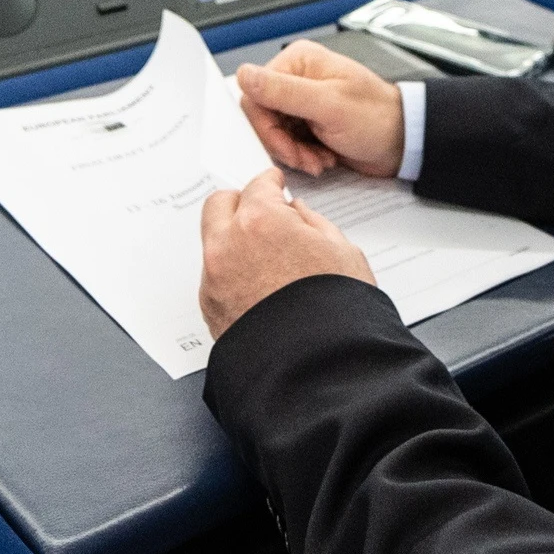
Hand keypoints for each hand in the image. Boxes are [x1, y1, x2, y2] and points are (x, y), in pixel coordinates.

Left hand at [200, 168, 373, 338]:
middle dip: (240, 203)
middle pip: (220, 205)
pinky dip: (231, 272)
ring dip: (234, 240)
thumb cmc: (335, 312)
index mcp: (260, 221)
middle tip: (262, 212)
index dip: (271, 183)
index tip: (275, 185)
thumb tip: (298, 213)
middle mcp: (228, 245)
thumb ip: (313, 223)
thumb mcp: (342, 252)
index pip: (258, 185)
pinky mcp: (210, 309)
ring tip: (266, 257)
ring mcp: (214, 279)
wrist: (316, 369)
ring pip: (214, 242)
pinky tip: (259, 286)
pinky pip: (215, 277)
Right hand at [232, 40, 406, 177]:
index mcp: (298, 62)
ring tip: (319, 159)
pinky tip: (322, 158)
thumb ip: (283, 91)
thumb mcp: (329, 105)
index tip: (284, 145)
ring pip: (274, 133)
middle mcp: (297, 78)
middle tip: (305, 157)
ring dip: (294, 153)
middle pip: (263, 116)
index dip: (265, 125)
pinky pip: (288, 142)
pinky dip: (302, 156)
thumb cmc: (377, 118)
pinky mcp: (308, 122)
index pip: (256, 93)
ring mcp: (302, 101)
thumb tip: (245, 75)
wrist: (403, 142)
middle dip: (283, 144)